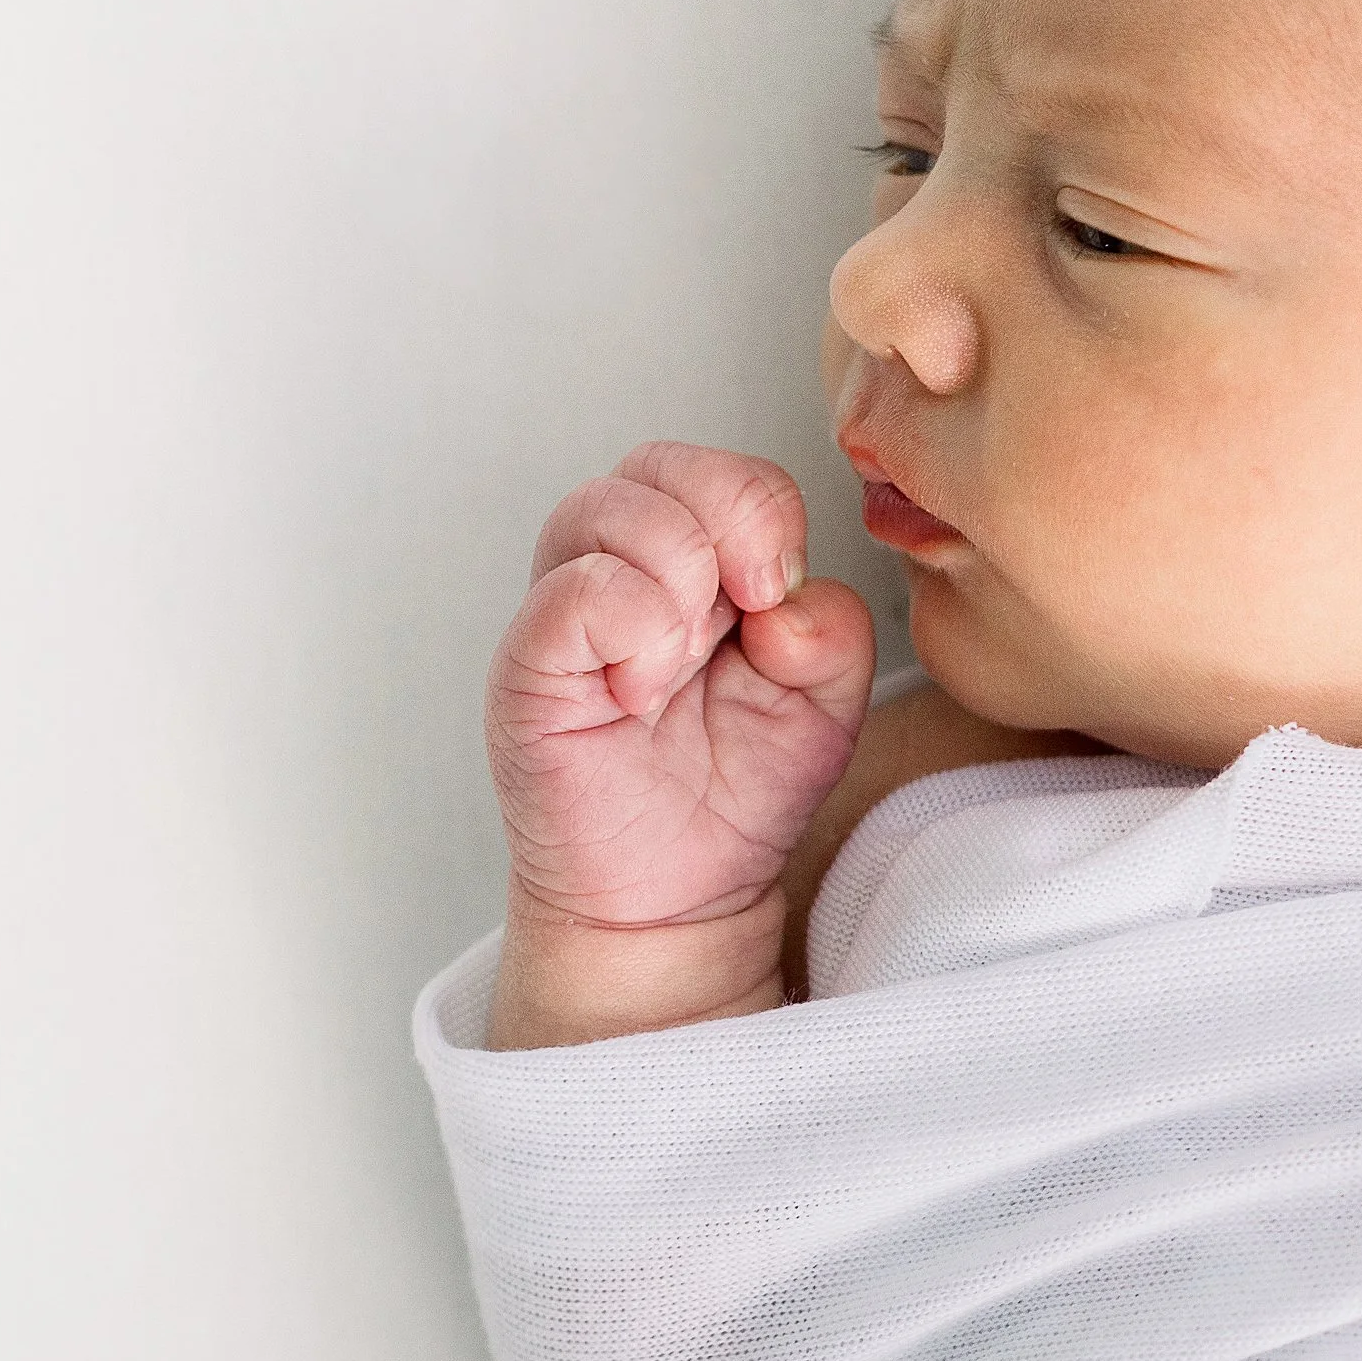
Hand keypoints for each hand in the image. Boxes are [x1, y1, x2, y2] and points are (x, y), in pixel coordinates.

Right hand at [483, 442, 872, 1041]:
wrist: (676, 897)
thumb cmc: (738, 789)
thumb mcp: (826, 703)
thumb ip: (833, 631)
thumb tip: (785, 599)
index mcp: (697, 557)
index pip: (729, 472)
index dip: (767, 515)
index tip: (780, 595)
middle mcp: (622, 564)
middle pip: (660, 463)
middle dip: (728, 524)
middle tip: (745, 612)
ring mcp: (566, 608)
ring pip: (607, 506)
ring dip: (676, 577)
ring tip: (683, 663)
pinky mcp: (528, 663)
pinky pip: (569, 592)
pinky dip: (628, 623)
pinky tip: (642, 689)